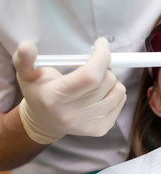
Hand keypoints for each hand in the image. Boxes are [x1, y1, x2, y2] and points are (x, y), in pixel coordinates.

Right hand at [12, 38, 126, 143]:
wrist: (45, 121)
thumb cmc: (40, 91)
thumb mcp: (27, 74)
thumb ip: (25, 59)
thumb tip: (26, 46)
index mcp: (54, 98)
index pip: (90, 75)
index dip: (102, 56)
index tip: (100, 43)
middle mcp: (72, 115)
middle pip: (107, 80)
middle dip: (104, 65)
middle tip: (93, 65)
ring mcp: (88, 125)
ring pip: (118, 90)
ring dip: (111, 79)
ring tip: (95, 80)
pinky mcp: (101, 129)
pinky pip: (121, 100)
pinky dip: (115, 90)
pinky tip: (100, 92)